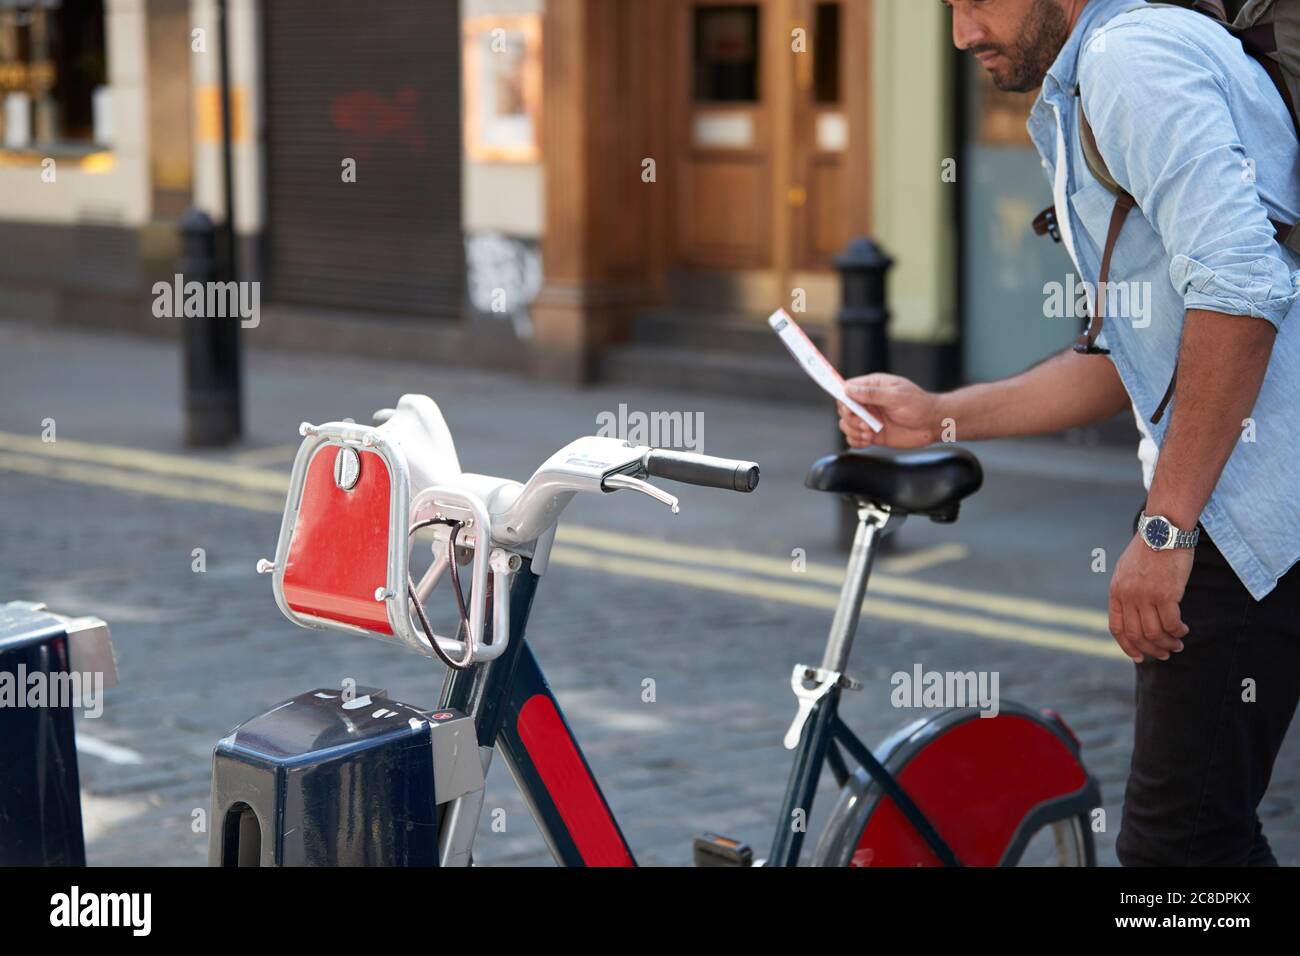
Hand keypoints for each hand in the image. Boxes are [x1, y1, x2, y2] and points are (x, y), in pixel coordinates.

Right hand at [839, 374, 941, 448]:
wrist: (932, 424)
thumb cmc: (919, 405)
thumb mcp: (897, 396)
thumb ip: (872, 394)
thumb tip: (848, 389)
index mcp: (873, 386)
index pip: (847, 389)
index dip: (844, 399)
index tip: (850, 409)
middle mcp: (868, 402)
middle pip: (844, 409)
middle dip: (851, 419)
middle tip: (866, 424)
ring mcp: (869, 418)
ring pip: (846, 424)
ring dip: (853, 431)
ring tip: (870, 434)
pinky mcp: (872, 434)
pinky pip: (854, 438)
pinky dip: (856, 441)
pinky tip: (868, 441)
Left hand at [1108, 535, 1192, 662]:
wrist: (1163, 530)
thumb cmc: (1149, 548)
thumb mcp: (1127, 569)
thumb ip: (1128, 590)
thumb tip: (1136, 613)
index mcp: (1116, 591)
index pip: (1117, 628)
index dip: (1127, 646)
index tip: (1139, 657)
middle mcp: (1128, 596)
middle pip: (1136, 635)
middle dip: (1151, 649)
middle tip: (1166, 654)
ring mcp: (1146, 596)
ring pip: (1154, 633)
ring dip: (1167, 643)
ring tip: (1178, 645)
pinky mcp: (1166, 594)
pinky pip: (1171, 624)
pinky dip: (1178, 632)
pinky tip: (1183, 631)